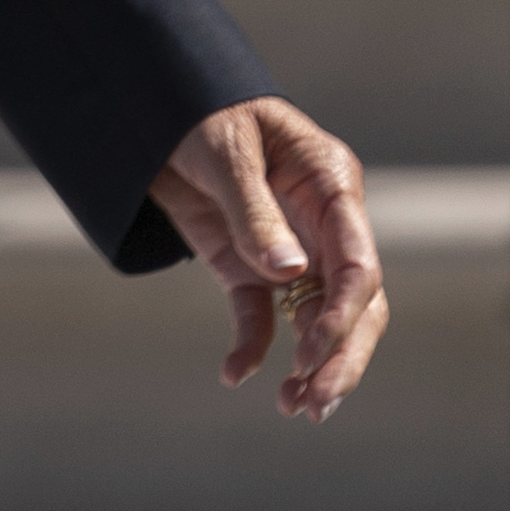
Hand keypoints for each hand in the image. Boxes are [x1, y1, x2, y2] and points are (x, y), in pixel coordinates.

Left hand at [150, 96, 387, 418]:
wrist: (152, 103)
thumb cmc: (201, 108)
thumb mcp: (225, 151)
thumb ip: (254, 211)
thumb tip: (289, 273)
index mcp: (330, 185)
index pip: (358, 263)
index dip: (342, 313)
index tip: (313, 350)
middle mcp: (322, 223)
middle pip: (354, 303)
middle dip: (341, 356)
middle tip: (315, 402)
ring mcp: (289, 247)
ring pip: (317, 317)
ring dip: (311, 364)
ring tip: (293, 407)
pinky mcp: (248, 264)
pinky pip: (261, 314)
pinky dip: (253, 346)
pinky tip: (236, 374)